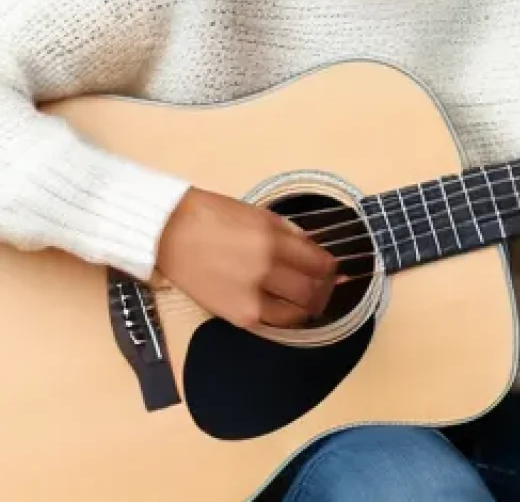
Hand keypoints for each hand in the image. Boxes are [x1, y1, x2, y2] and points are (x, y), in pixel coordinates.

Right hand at [154, 188, 338, 329]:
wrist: (170, 233)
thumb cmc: (214, 216)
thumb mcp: (261, 215)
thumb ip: (290, 234)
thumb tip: (314, 249)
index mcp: (273, 240)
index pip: (319, 263)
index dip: (330, 268)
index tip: (332, 268)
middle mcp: (265, 271)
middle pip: (312, 290)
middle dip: (323, 289)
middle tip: (324, 286)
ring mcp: (250, 297)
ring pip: (296, 313)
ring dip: (307, 306)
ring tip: (307, 298)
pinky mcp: (236, 316)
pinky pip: (272, 321)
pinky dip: (283, 315)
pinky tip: (283, 306)